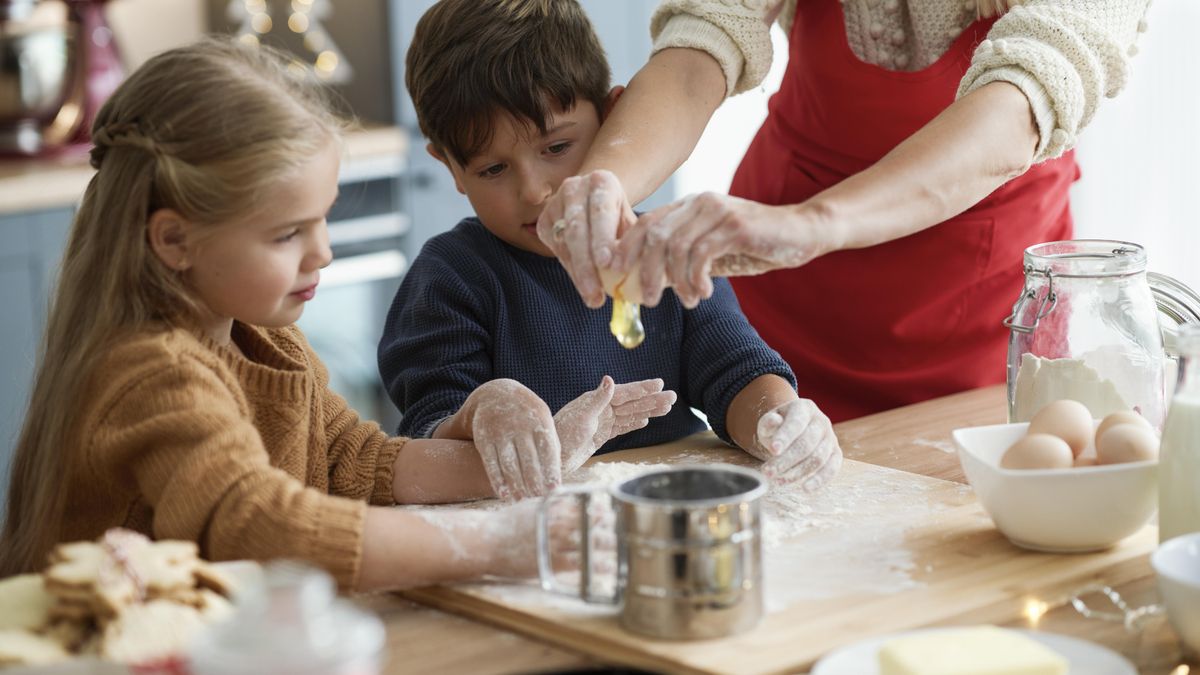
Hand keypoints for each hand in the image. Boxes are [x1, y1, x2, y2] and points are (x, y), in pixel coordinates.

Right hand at [461, 379, 560, 499]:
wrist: (495, 395)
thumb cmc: (527, 415)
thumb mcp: (543, 420)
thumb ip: (551, 444)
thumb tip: (558, 474)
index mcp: (539, 421)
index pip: (548, 451)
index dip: (551, 472)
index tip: (554, 491)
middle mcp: (520, 426)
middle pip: (529, 461)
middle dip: (534, 483)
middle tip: (538, 500)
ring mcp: (500, 432)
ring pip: (509, 464)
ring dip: (517, 485)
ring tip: (522, 500)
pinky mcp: (484, 438)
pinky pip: (491, 463)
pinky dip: (497, 480)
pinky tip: (504, 494)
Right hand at [486, 496, 616, 578]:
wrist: (487, 541)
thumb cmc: (508, 523)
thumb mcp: (531, 505)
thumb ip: (553, 502)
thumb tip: (571, 497)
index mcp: (554, 506)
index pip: (586, 503)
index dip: (603, 507)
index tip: (617, 508)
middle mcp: (558, 521)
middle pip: (594, 521)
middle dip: (613, 524)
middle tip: (629, 526)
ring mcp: (556, 542)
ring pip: (592, 541)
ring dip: (611, 544)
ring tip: (627, 545)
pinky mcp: (552, 562)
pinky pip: (582, 563)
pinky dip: (598, 565)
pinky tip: (611, 567)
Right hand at [536, 170, 636, 308]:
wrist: (596, 202)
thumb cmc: (620, 216)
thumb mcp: (631, 223)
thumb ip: (636, 244)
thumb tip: (645, 276)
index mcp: (602, 181)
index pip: (601, 211)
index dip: (603, 238)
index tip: (608, 264)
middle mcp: (575, 187)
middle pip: (578, 229)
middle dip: (586, 264)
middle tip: (596, 291)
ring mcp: (555, 203)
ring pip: (564, 242)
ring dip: (578, 272)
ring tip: (592, 296)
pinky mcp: (544, 220)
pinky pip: (556, 249)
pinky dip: (571, 269)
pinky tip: (583, 285)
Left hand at [555, 376, 676, 472]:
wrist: (551, 458)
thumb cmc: (561, 436)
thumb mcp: (581, 417)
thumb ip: (597, 399)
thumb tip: (610, 379)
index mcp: (596, 400)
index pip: (625, 392)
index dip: (642, 388)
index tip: (660, 384)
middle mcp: (600, 409)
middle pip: (632, 403)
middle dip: (652, 400)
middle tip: (673, 397)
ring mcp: (601, 422)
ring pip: (630, 414)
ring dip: (648, 411)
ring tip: (666, 408)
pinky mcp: (600, 435)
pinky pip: (622, 427)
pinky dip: (634, 423)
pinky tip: (645, 421)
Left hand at [614, 192, 828, 307]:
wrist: (802, 231)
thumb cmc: (756, 244)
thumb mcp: (715, 253)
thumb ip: (685, 261)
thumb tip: (650, 282)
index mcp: (689, 206)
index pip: (645, 223)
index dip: (625, 248)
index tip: (616, 275)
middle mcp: (699, 203)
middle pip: (654, 236)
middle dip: (644, 271)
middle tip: (648, 299)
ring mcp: (717, 211)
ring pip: (675, 247)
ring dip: (675, 281)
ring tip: (687, 301)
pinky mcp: (735, 225)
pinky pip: (701, 254)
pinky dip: (695, 279)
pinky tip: (703, 294)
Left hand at [753, 398, 842, 490]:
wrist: (793, 431)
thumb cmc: (778, 428)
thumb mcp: (769, 422)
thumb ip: (769, 423)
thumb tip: (774, 421)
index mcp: (804, 408)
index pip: (796, 422)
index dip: (785, 437)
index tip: (774, 450)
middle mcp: (821, 421)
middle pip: (806, 444)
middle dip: (786, 461)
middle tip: (768, 472)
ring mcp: (830, 437)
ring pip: (818, 458)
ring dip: (797, 473)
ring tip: (778, 481)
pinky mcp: (836, 453)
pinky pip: (832, 468)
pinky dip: (820, 480)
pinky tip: (805, 488)